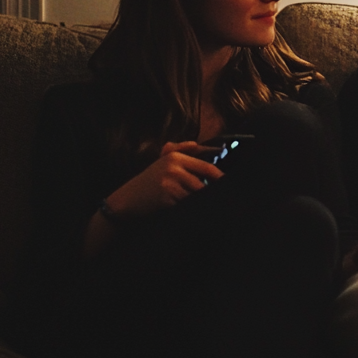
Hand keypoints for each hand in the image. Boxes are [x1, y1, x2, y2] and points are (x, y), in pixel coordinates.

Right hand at [105, 141, 221, 218]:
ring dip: (202, 202)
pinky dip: (191, 210)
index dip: (220, 178)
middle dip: (212, 193)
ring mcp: (170, 183)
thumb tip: (197, 144)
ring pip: (196, 195)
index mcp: (176, 157)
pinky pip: (186, 205)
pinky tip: (194, 213)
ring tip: (210, 208)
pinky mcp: (166, 199)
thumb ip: (180, 150)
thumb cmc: (149, 181)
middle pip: (203, 184)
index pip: (206, 167)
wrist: (128, 199)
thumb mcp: (163, 161)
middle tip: (223, 199)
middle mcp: (174, 168)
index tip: (228, 185)